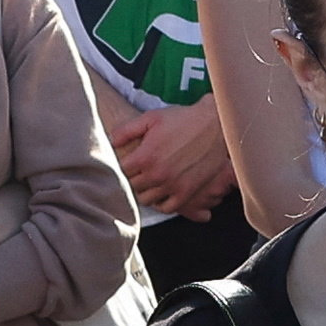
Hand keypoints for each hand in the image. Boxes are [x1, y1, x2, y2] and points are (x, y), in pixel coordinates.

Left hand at [113, 90, 242, 220]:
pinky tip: (161, 192)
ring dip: (145, 191)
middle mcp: (157, 174)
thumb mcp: (151, 118)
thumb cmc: (183, 119)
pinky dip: (161, 202)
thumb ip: (126, 130)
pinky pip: (167, 207)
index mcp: (145, 156)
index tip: (126, 162)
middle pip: (132, 186)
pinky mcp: (187, 191)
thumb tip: (110, 143)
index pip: (121, 171)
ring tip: (148, 181)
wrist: (215, 124)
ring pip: (147, 199)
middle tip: (137, 171)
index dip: (121, 166)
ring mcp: (172, 185)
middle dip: (132, 178)